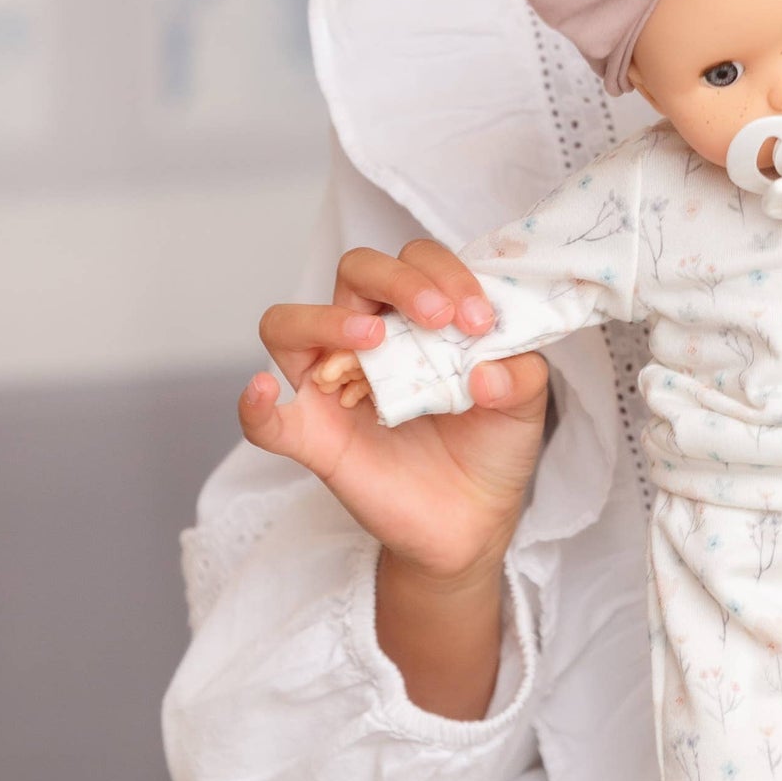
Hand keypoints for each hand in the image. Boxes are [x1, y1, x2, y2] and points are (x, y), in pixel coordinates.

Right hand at [240, 238, 548, 584]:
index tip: (479, 318)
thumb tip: (486, 370)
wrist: (474, 520)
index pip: (417, 260)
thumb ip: (521, 376)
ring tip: (373, 337)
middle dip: (399, 281)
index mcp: (419, 316)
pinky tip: (263, 390)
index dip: (447, 275)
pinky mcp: (314, 438)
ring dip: (326, 319)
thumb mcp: (527, 404)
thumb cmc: (492, 444)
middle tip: (440, 318)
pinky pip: (265, 420)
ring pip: (289, 324)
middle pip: (356, 270)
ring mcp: (334, 384)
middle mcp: (370, 337)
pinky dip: (254, 404)